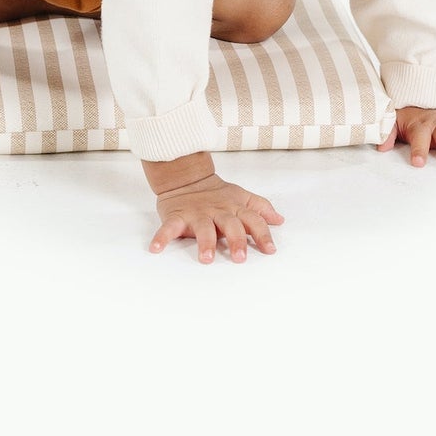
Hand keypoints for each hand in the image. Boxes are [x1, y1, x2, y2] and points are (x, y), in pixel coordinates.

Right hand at [149, 175, 282, 263]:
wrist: (185, 177)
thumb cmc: (216, 193)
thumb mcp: (241, 197)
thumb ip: (260, 207)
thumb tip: (279, 220)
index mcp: (234, 208)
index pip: (252, 219)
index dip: (262, 234)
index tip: (270, 250)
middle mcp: (217, 211)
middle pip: (230, 225)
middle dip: (236, 241)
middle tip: (240, 258)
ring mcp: (196, 214)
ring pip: (203, 228)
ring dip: (205, 243)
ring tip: (207, 258)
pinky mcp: (176, 216)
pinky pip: (168, 227)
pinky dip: (161, 237)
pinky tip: (156, 248)